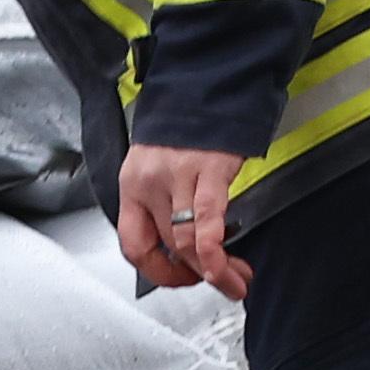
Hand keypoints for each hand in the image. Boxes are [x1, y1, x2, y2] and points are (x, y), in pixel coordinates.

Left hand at [118, 142, 252, 297]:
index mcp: (132, 186)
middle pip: (167, 246)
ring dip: (215, 271)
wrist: (206, 85)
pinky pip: (207, 218)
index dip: (157, 271)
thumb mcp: (159, 169)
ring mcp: (177, 175)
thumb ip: (164, 206)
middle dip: (196, 275)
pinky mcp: (209, 168)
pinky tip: (224, 268)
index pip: (133, 245)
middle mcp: (149, 183)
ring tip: (236, 281)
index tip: (181, 278)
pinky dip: (214, 250)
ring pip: (187, 240)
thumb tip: (182, 248)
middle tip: (220, 285)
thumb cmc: (184, 130)